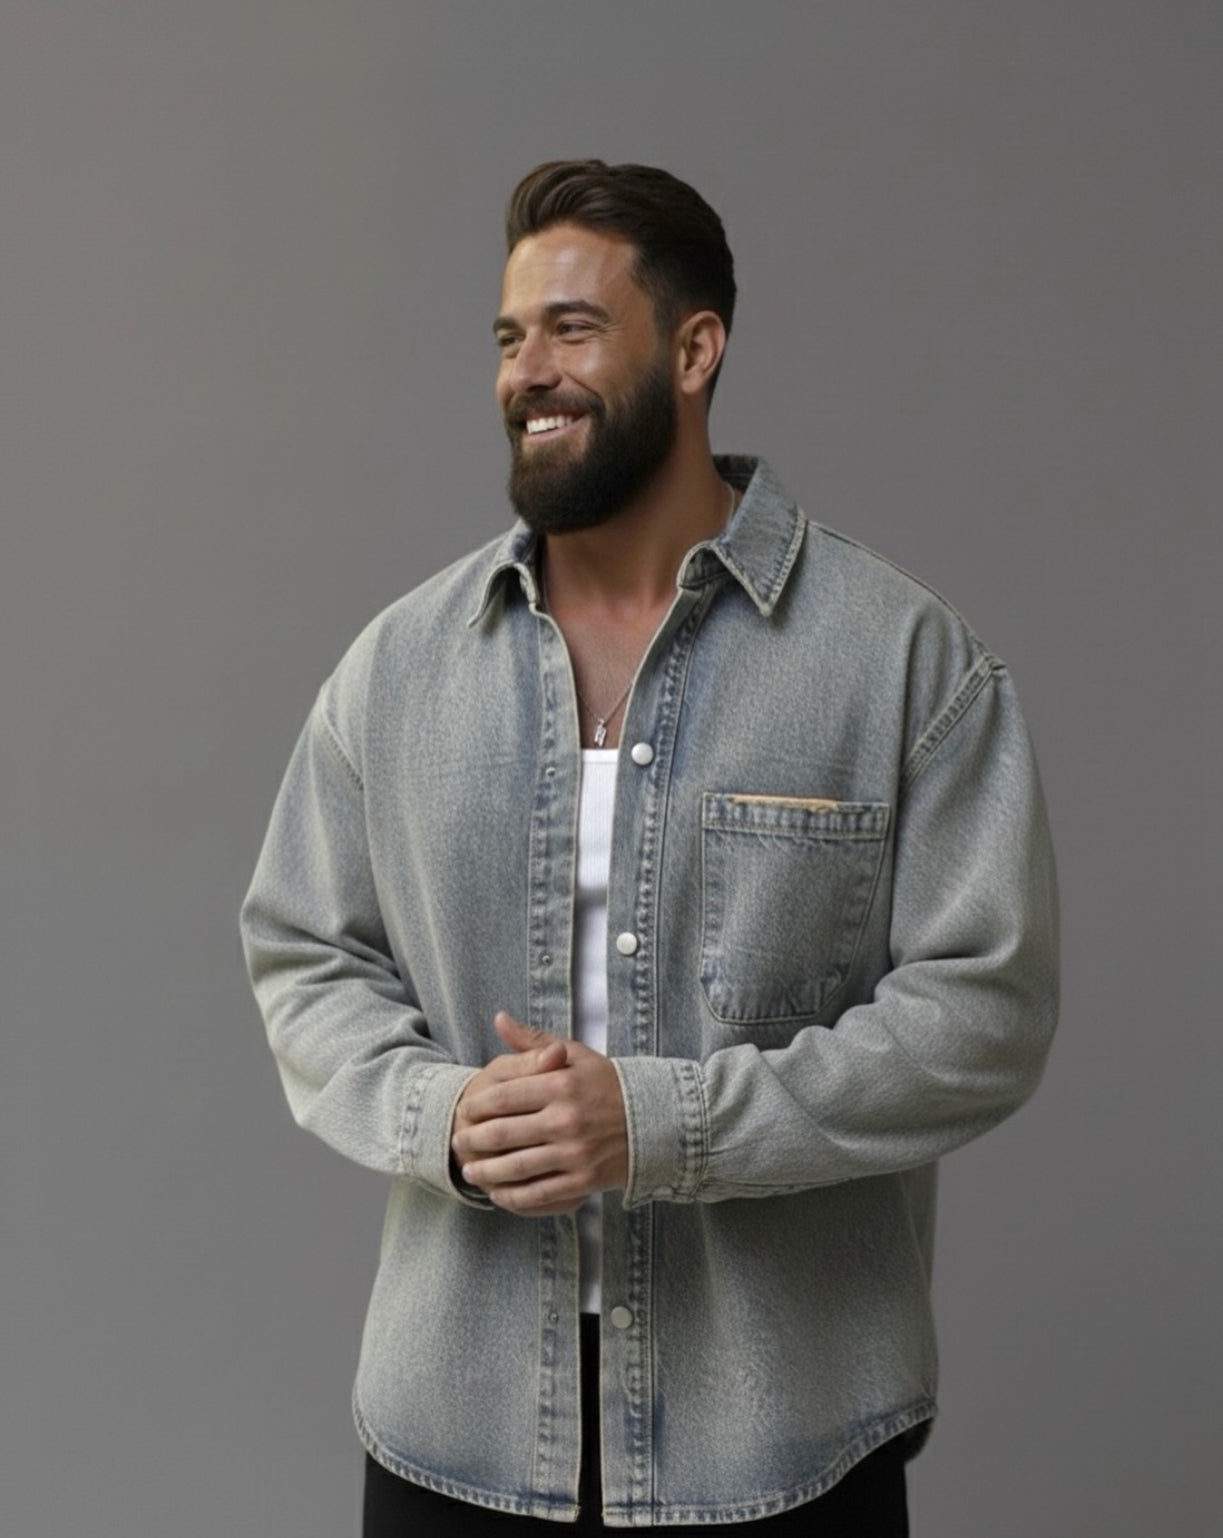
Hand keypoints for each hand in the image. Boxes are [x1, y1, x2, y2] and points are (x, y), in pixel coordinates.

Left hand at [451, 1012, 627, 1215]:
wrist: (656, 1119)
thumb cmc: (608, 1083)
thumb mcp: (575, 1055)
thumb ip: (534, 1042)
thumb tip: (499, 1018)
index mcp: (561, 1085)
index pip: (504, 1096)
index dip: (477, 1106)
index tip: (463, 1111)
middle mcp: (566, 1119)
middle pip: (503, 1134)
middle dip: (473, 1141)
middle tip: (458, 1142)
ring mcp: (575, 1153)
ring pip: (516, 1167)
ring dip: (487, 1173)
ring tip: (471, 1172)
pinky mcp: (584, 1180)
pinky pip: (539, 1193)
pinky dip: (514, 1197)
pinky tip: (499, 1194)